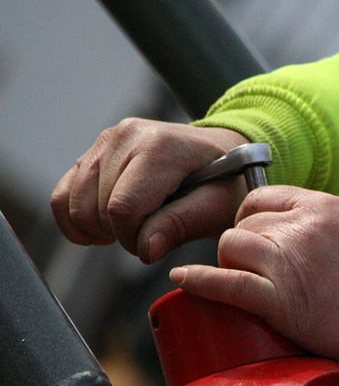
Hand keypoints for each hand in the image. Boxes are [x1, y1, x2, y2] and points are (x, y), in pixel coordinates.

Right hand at [51, 119, 249, 262]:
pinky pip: (62, 195)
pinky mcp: (94, 152)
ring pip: (73, 204)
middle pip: (96, 210)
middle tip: (153, 234)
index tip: (157, 245)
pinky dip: (77, 221)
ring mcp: (106, 141)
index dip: (135, 240)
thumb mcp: (219, 208)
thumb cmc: (228, 183)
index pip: (123, 208)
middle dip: (121, 236)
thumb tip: (145, 249)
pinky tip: (106, 229)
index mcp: (160, 147)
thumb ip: (182, 225)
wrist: (224, 153)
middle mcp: (127, 136)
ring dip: (99, 230)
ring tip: (134, 228)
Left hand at [169, 186, 338, 377]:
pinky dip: (200, 281)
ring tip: (244, 283)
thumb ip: (325, 219)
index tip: (253, 240)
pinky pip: (226, 284)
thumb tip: (298, 221)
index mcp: (322, 206)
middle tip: (255, 271)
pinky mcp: (284, 302)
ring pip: (231, 248)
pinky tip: (184, 279)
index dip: (250, 221)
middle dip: (243, 247)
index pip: (260, 199)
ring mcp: (292, 263)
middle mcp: (303, 227)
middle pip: (243, 225)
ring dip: (231, 265)